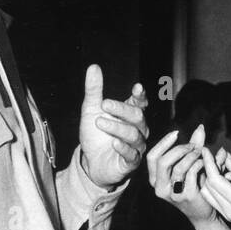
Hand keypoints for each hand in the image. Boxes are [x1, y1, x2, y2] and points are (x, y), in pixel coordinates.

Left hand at [78, 64, 148, 187]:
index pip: (140, 103)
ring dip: (116, 127)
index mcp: (130, 115)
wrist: (91, 162)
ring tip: (99, 122)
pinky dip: (123, 148)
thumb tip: (93, 67)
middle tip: (103, 104)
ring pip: (133, 135)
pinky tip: (113, 143)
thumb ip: (94, 90)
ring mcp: (136, 146)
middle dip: (121, 109)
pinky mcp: (131, 163)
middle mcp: (138, 129)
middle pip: (137, 116)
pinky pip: (132, 155)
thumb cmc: (95, 135)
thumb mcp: (91, 110)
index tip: (137, 88)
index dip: (140, 96)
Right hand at [147, 123, 214, 224]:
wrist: (203, 213)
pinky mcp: (186, 197)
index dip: (163, 143)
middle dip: (180, 149)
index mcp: (155, 179)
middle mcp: (160, 188)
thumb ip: (194, 146)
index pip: (152, 157)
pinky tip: (205, 164)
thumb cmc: (195, 186)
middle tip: (194, 146)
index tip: (177, 133)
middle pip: (163, 161)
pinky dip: (199, 165)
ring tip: (202, 154)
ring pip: (178, 168)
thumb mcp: (191, 164)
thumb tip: (200, 127)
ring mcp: (172, 194)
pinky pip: (191, 175)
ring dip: (192, 156)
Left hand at [199, 149, 230, 229]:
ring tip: (223, 165)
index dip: (208, 163)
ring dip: (211, 178)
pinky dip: (215, 188)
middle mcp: (230, 212)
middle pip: (208, 186)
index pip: (214, 179)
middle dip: (210, 168)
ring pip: (208, 194)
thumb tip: (226, 157)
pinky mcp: (229, 218)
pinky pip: (215, 200)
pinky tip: (227, 178)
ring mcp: (228, 217)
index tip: (205, 150)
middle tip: (220, 155)